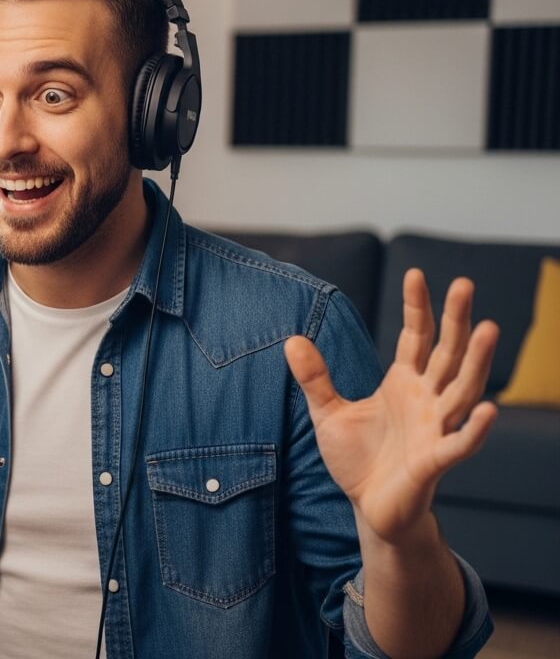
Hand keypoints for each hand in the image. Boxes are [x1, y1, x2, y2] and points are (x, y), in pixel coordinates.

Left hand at [284, 269, 498, 544]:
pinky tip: (489, 410)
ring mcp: (435, 428)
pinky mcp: (435, 461)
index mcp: (404, 382)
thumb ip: (314, 378)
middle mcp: (426, 399)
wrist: (369, 508)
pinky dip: (475, 429)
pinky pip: (460, 443)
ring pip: (462, 389)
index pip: (416, 336)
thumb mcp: (327, 413)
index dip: (418, 307)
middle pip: (447, 353)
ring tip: (489, 327)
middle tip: (466, 283)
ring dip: (476, 361)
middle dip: (456, 320)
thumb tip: (292, 339)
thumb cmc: (358, 459)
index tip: (417, 273)